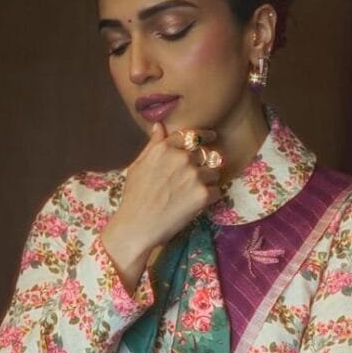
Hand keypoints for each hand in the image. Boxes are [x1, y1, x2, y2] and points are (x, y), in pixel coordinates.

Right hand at [101, 123, 222, 291]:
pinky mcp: (203, 194)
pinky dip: (211, 198)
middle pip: (206, 154)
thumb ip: (153, 145)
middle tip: (198, 177)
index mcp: (165, 148)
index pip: (191, 135)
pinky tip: (197, 205)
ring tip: (195, 193)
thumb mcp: (138, 166)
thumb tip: (159, 126)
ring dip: (209, 181)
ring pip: (214, 172)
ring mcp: (194, 176)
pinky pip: (217, 191)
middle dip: (205, 164)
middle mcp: (181, 158)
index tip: (212, 136)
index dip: (205, 134)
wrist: (137, 226)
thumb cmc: (134, 198)